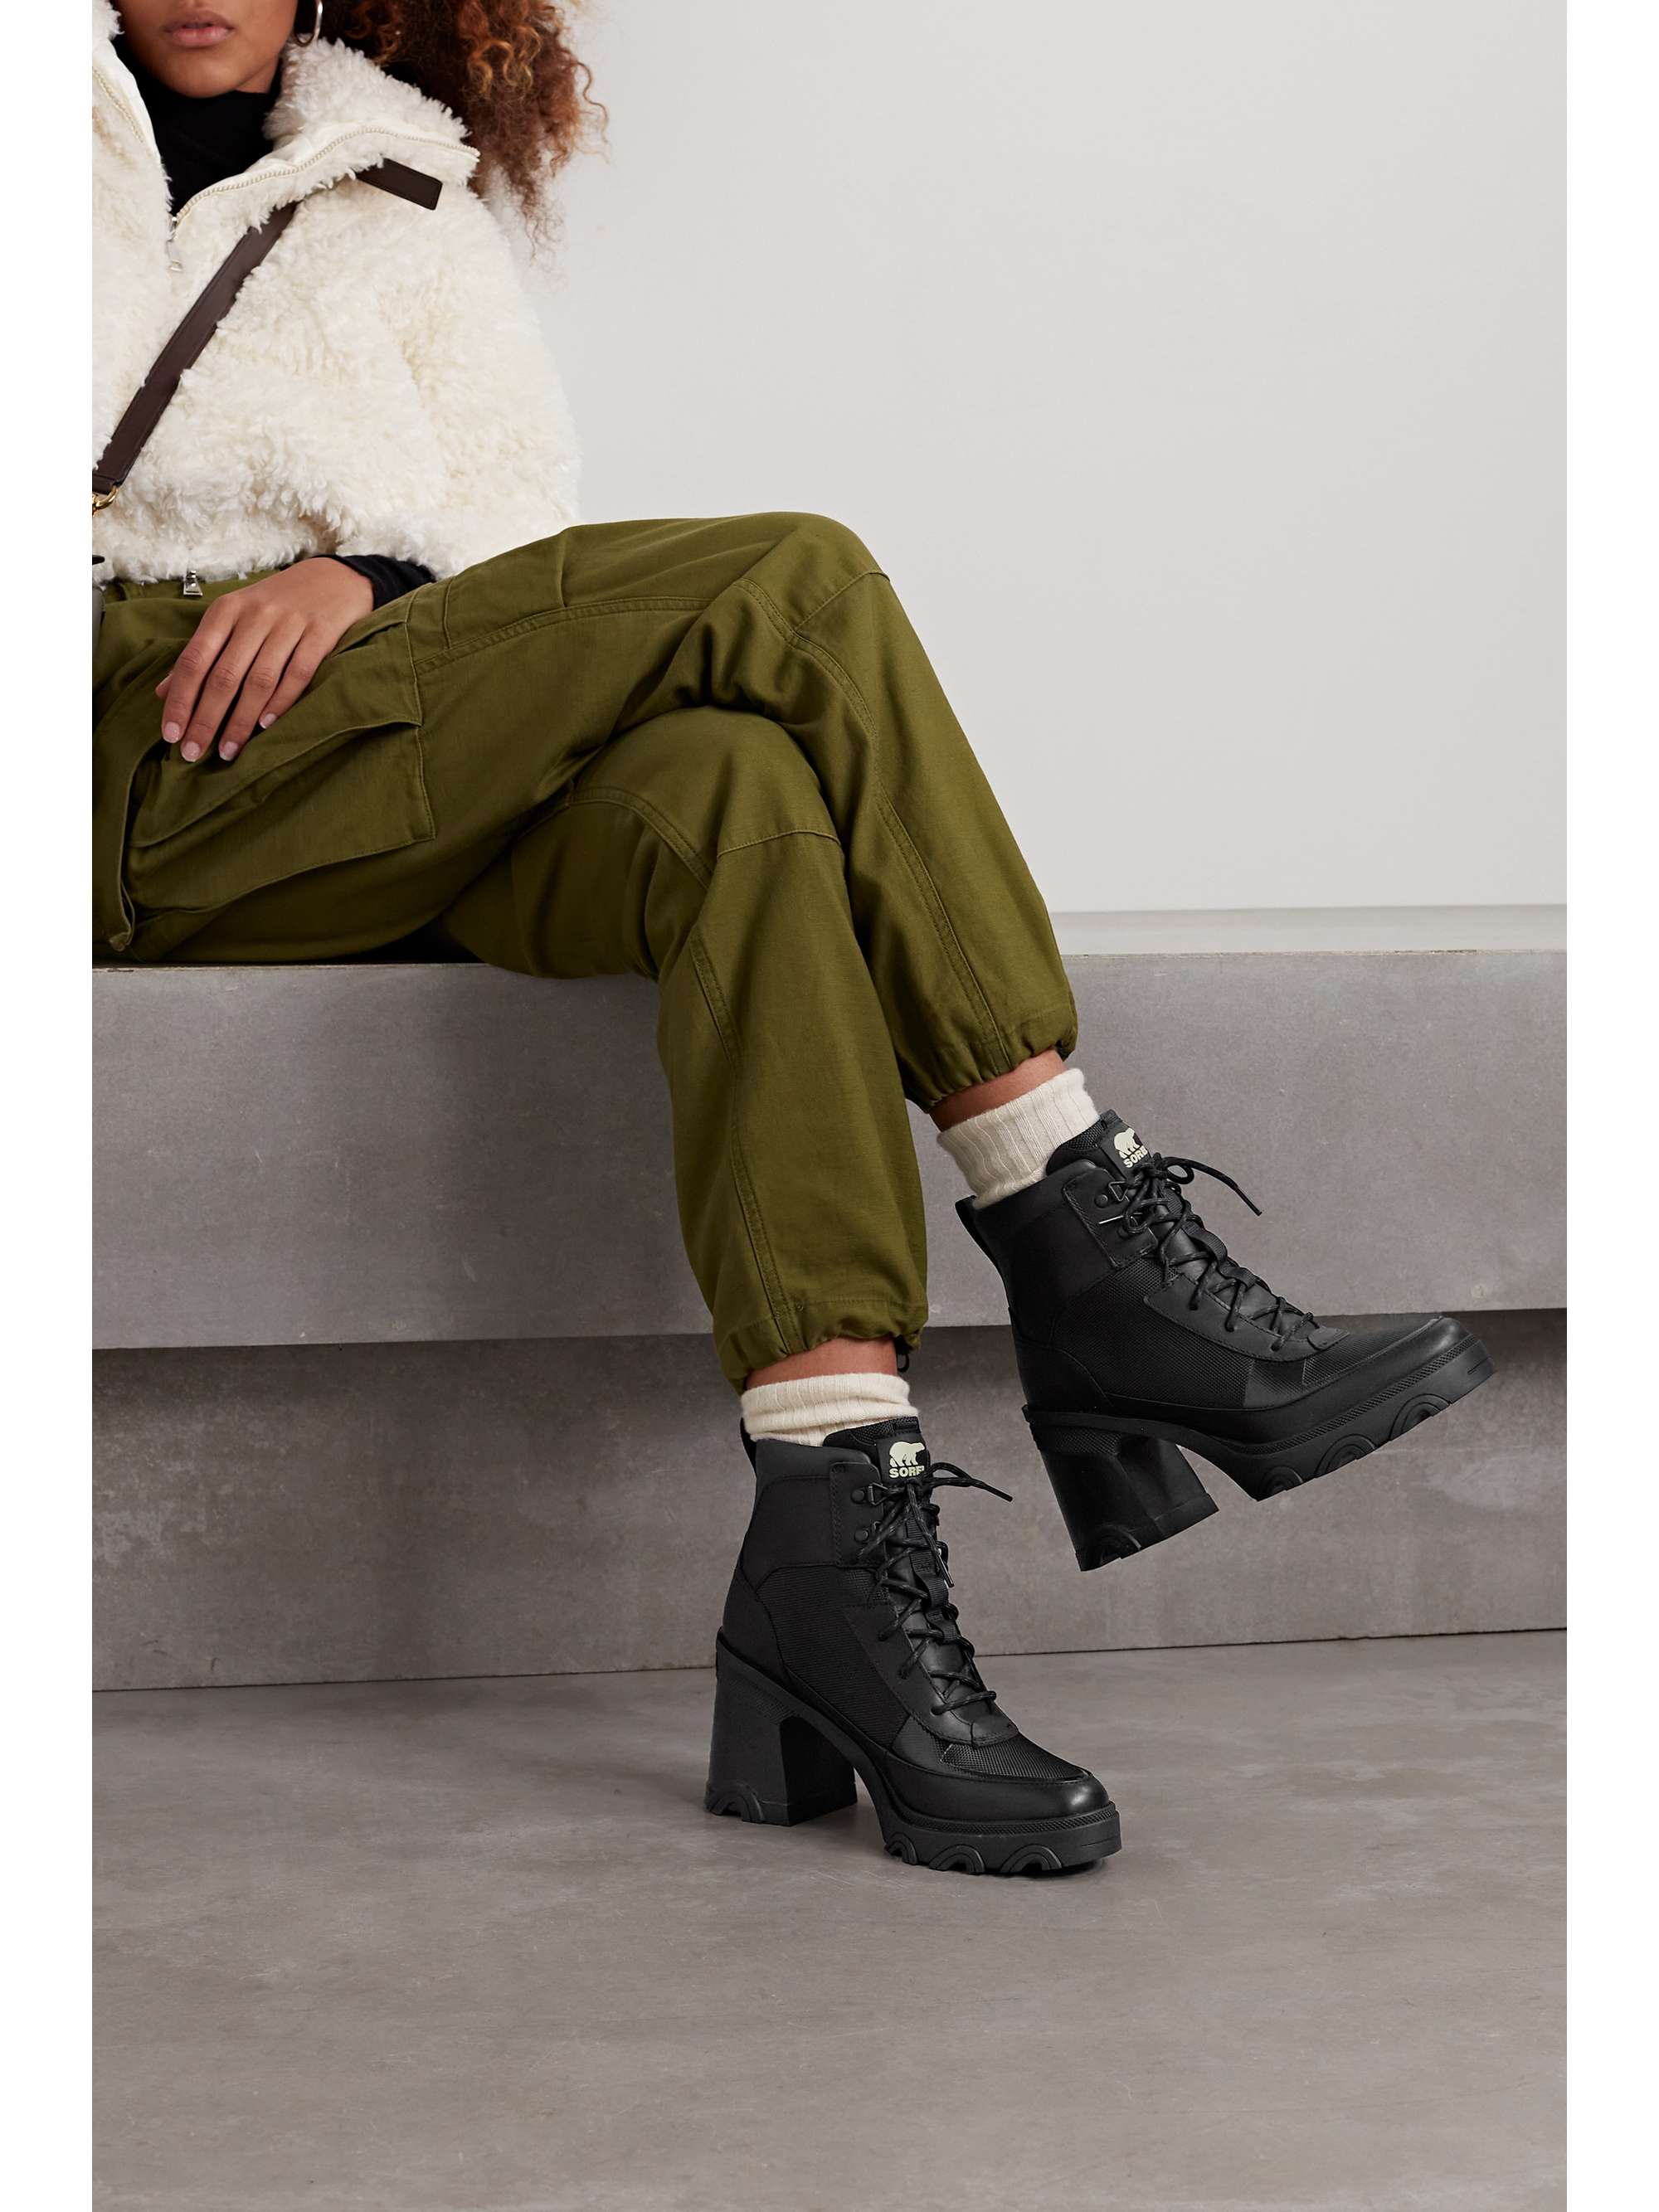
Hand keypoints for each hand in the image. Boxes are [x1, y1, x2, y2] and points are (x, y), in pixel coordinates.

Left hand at [155, 558, 374, 764]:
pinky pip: (298, 673)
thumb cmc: (276, 605)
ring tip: (228, 750)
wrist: (333, 579)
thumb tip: (163, 691)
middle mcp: (255, 615)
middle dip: (205, 719)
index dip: (180, 699)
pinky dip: (281, 702)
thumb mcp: (233, 618)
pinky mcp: (321, 633)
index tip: (170, 734)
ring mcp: (289, 624)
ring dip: (241, 720)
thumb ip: (202, 652)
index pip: (194, 660)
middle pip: (223, 675)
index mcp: (226, 610)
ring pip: (259, 680)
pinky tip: (267, 726)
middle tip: (192, 753)